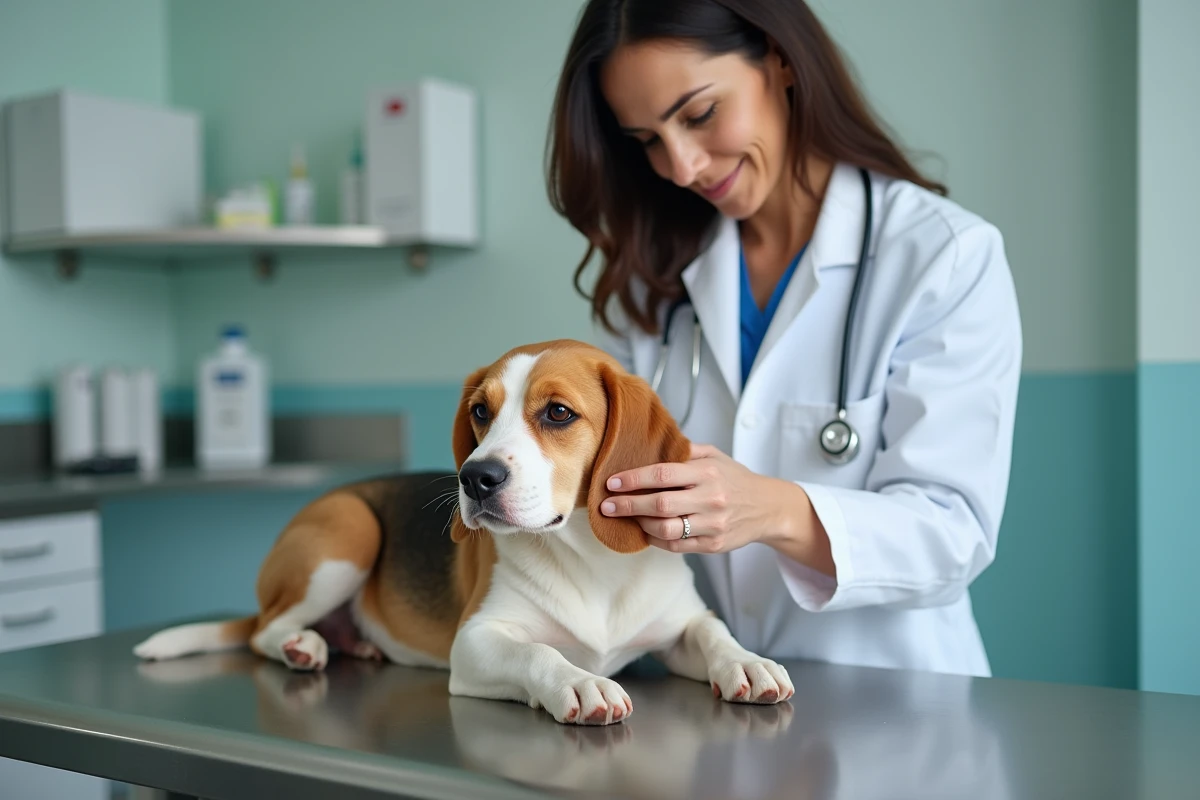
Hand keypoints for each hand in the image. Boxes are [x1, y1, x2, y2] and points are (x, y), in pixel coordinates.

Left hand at [599, 443, 811, 555]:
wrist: (768, 508)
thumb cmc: (735, 479)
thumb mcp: (715, 456)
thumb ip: (685, 451)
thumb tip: (651, 444)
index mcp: (707, 472)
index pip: (662, 473)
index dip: (633, 479)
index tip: (612, 482)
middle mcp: (711, 498)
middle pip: (660, 504)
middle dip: (627, 504)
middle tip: (606, 505)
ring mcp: (712, 524)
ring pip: (666, 528)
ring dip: (639, 523)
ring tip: (626, 517)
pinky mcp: (713, 545)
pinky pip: (676, 545)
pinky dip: (655, 539)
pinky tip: (645, 530)